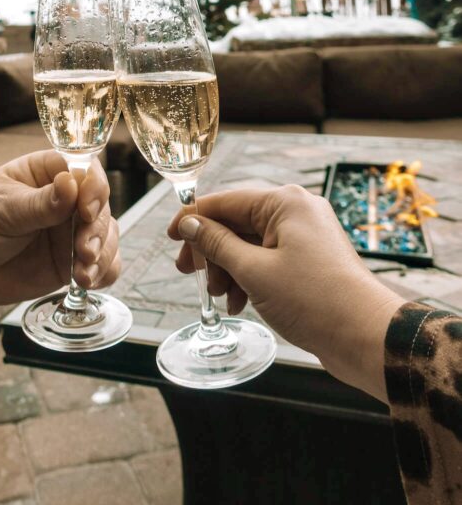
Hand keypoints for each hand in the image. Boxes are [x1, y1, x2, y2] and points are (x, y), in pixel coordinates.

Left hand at [0, 151, 119, 312]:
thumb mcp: (2, 210)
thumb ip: (39, 203)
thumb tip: (71, 184)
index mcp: (47, 173)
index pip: (85, 170)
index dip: (94, 187)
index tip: (86, 209)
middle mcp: (66, 199)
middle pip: (101, 205)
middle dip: (97, 229)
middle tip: (84, 250)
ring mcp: (70, 231)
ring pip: (107, 234)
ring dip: (104, 253)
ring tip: (83, 273)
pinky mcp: (71, 261)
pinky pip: (102, 264)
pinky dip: (104, 272)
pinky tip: (88, 281)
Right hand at [168, 184, 403, 402]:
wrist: (366, 337)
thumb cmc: (314, 300)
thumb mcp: (254, 271)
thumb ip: (217, 244)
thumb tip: (190, 224)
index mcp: (285, 203)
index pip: (226, 201)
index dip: (194, 220)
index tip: (171, 238)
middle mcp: (298, 211)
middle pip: (238, 223)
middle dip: (212, 251)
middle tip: (188, 273)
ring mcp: (307, 235)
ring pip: (252, 244)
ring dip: (229, 269)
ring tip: (220, 297)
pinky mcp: (312, 259)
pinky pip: (269, 259)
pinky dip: (250, 277)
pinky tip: (239, 302)